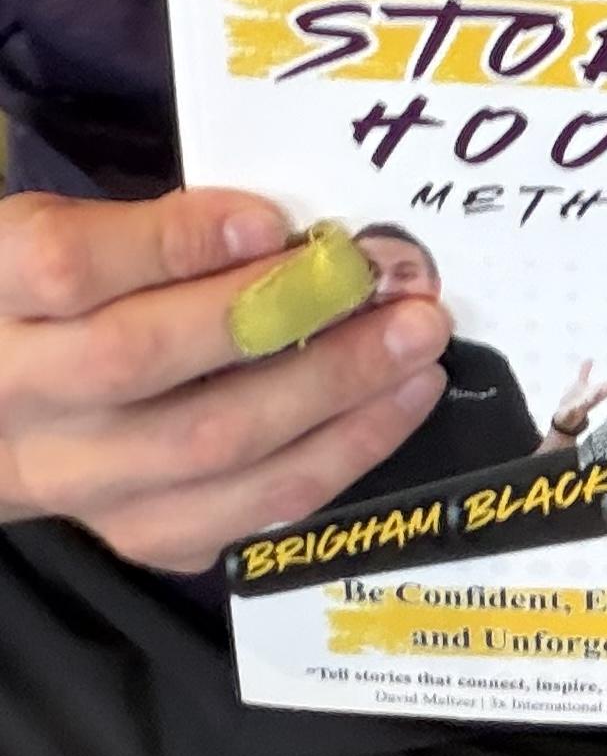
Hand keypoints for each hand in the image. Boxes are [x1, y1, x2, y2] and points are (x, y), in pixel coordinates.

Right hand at [0, 189, 450, 571]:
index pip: (70, 266)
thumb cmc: (56, 304)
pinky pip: (240, 514)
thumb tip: (277, 229)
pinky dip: (331, 461)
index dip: (175, 242)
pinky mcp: (135, 533)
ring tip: (417, 350)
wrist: (3, 417)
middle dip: (281, 316)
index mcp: (1, 293)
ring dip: (332, 396)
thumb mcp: (73, 234)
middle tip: (387, 284)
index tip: (272, 222)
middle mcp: (23, 395)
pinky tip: (392, 411)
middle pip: (143, 359)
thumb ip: (155, 227)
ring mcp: (77, 481)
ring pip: (207, 450)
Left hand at [548, 359, 606, 435]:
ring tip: (601, 389)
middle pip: (604, 393)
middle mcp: (592, 400)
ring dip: (596, 396)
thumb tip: (590, 358)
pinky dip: (577, 406)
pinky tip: (578, 404)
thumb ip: (584, 372)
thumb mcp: (579, 384)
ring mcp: (582, 407)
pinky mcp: (572, 412)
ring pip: (591, 401)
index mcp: (595, 392)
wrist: (564, 420)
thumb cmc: (573, 401)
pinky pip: (575, 409)